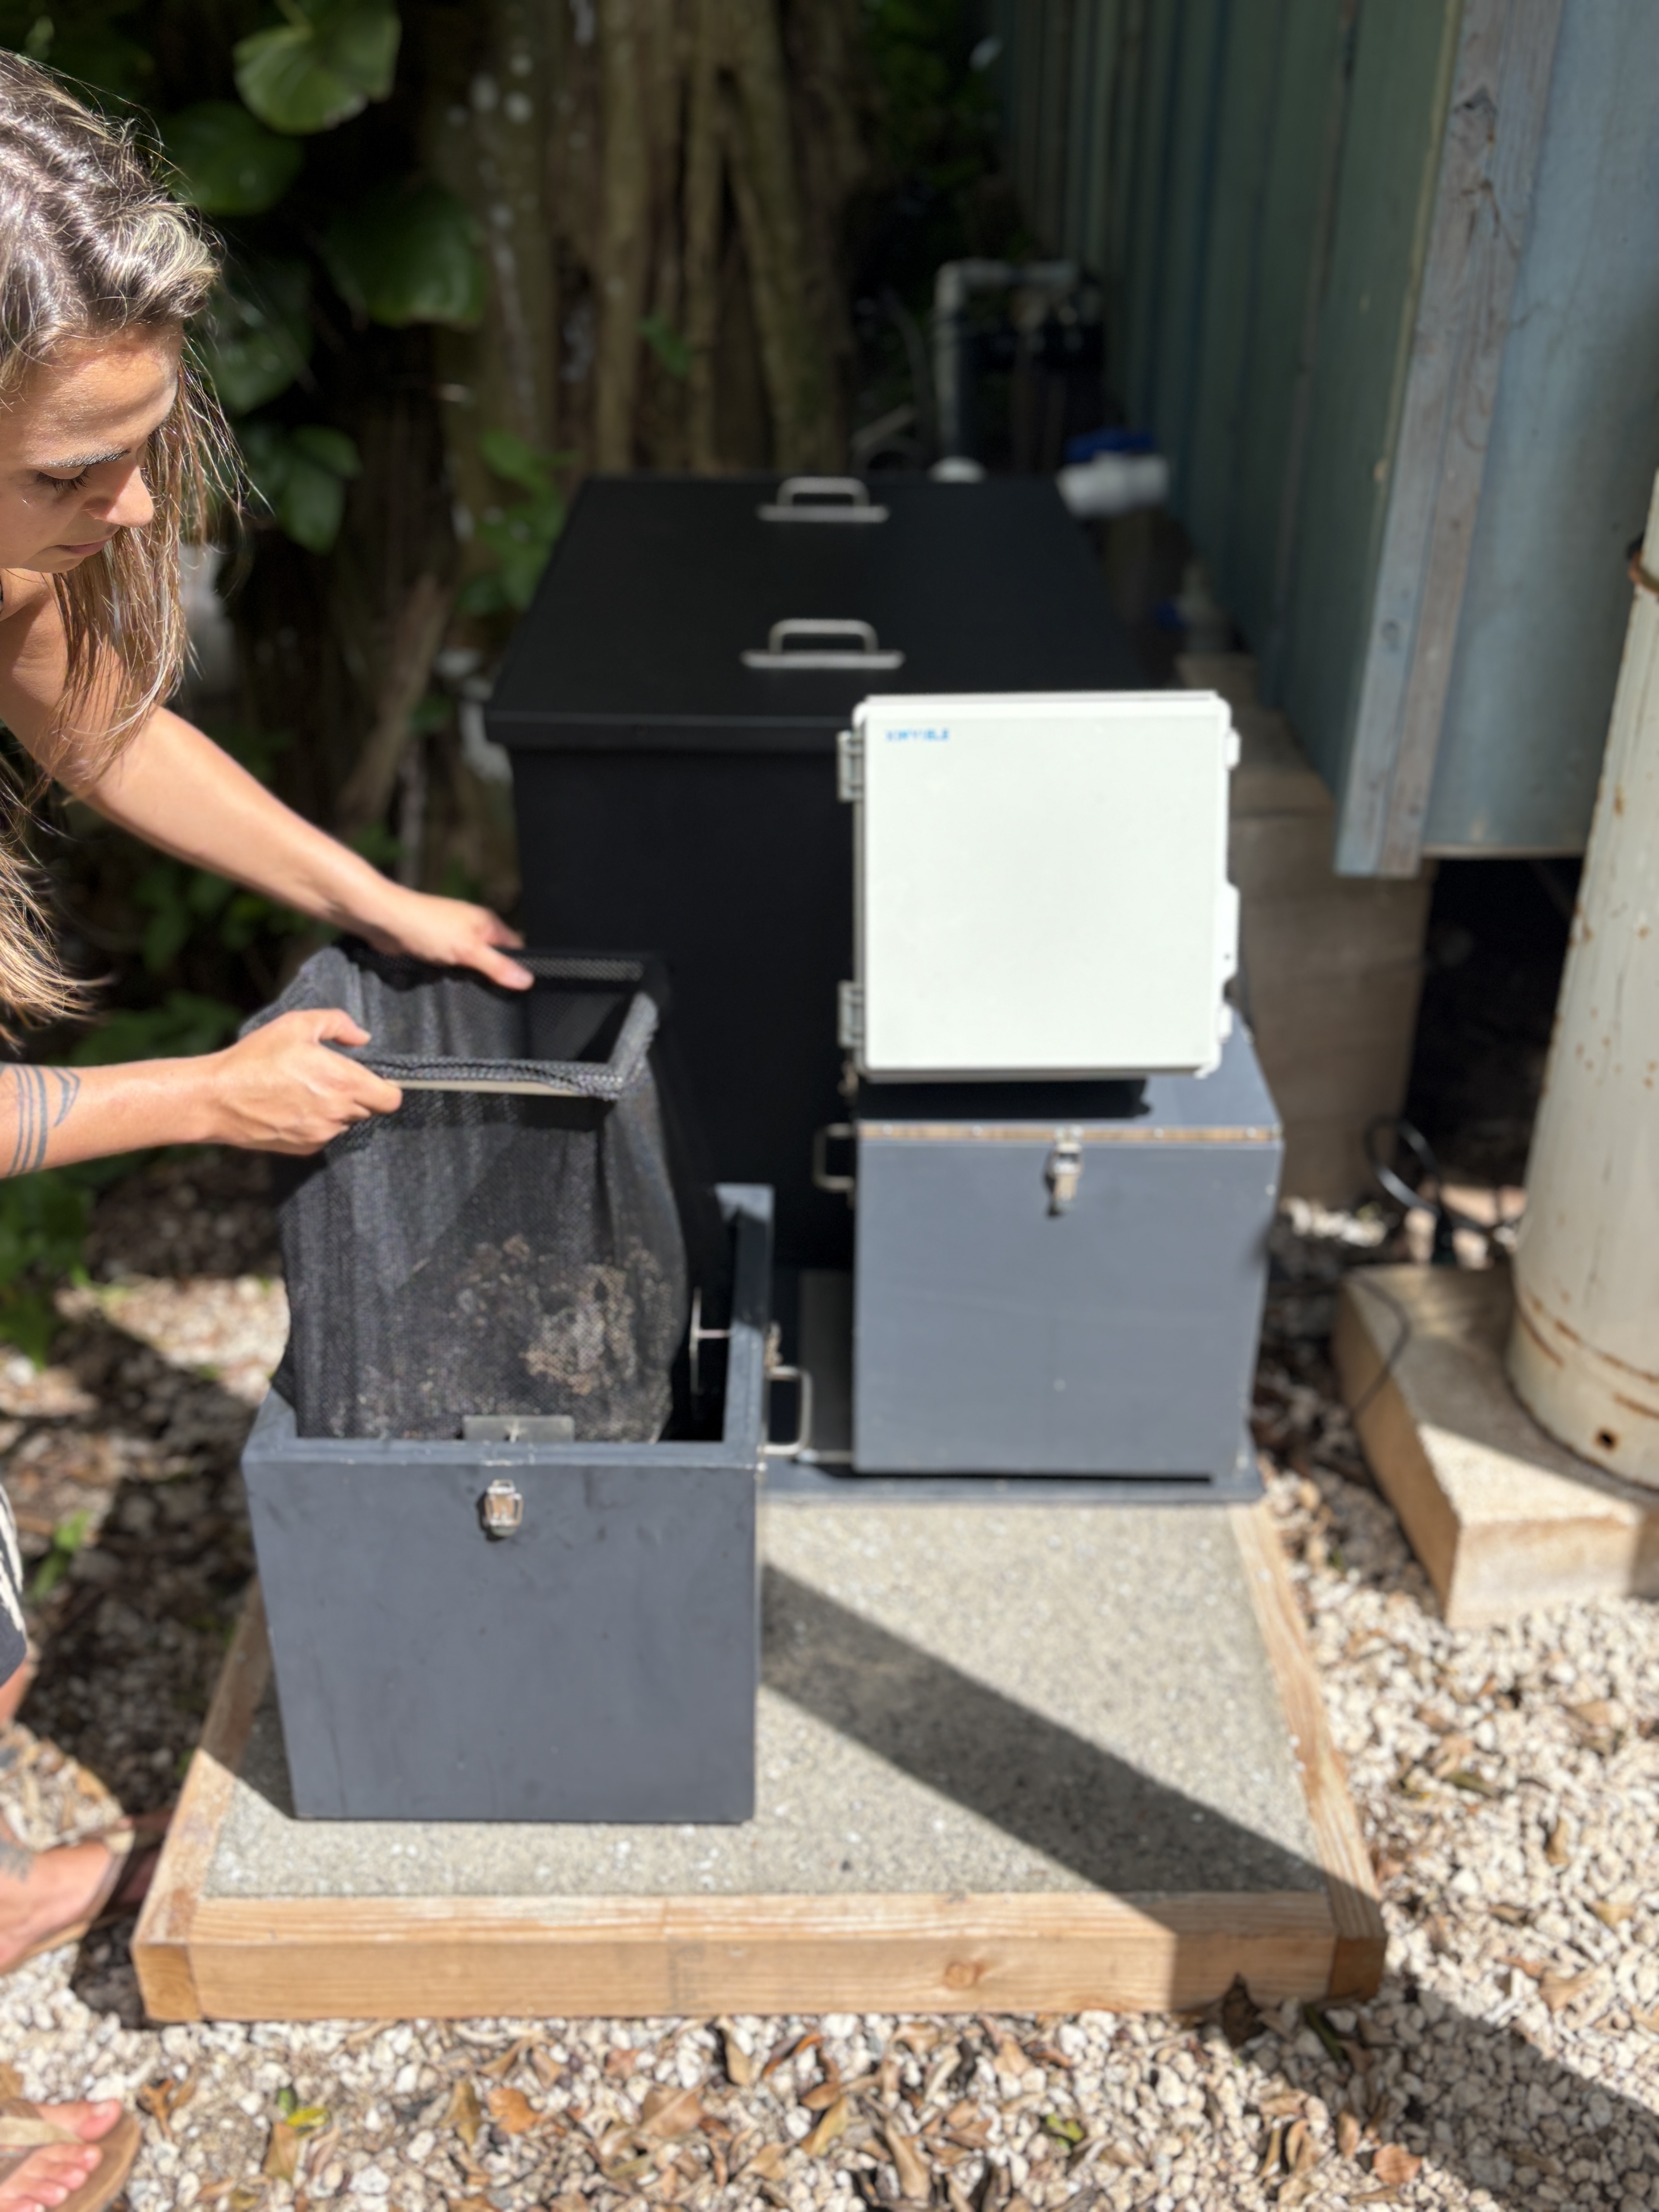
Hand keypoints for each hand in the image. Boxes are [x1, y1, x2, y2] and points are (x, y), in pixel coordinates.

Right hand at [194, 1010, 402, 1154]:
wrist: (217, 1098)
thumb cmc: (256, 1058)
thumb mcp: (297, 1025)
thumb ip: (338, 1024)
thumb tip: (362, 1038)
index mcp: (343, 1082)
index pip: (391, 1098)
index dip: (386, 1088)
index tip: (370, 1078)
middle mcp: (338, 1113)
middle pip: (368, 1109)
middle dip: (356, 1094)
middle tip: (327, 1078)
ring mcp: (322, 1134)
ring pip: (345, 1122)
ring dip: (335, 1109)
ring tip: (303, 1091)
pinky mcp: (305, 1148)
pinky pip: (324, 1135)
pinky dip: (316, 1123)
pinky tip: (292, 1107)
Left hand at [358, 887, 532, 989]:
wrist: (383, 921)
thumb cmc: (426, 927)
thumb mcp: (468, 950)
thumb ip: (497, 966)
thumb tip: (527, 980)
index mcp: (487, 923)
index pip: (516, 949)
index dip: (517, 968)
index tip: (516, 990)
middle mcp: (473, 929)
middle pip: (493, 960)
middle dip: (489, 977)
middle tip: (487, 992)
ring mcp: (454, 939)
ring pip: (470, 967)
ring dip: (465, 978)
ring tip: (461, 985)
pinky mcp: (436, 949)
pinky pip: (450, 968)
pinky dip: (448, 975)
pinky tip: (443, 980)